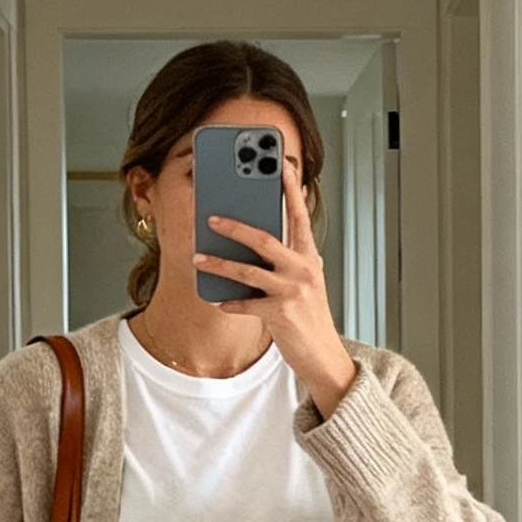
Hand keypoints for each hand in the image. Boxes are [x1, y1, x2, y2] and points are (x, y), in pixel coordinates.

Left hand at [194, 155, 358, 418]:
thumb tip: (258, 239)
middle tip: (211, 217)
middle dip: (235, 227)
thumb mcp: (307, 281)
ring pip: (247, 271)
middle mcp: (302, 270)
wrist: (323, 355)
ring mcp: (291, 291)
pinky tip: (216, 300)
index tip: (280, 166)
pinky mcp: (280, 314)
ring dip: (218, 264)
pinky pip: (245, 304)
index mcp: (309, 257)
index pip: (300, 217)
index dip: (290, 190)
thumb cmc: (310, 317)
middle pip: (264, 239)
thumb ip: (289, 258)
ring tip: (198, 257)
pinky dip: (229, 302)